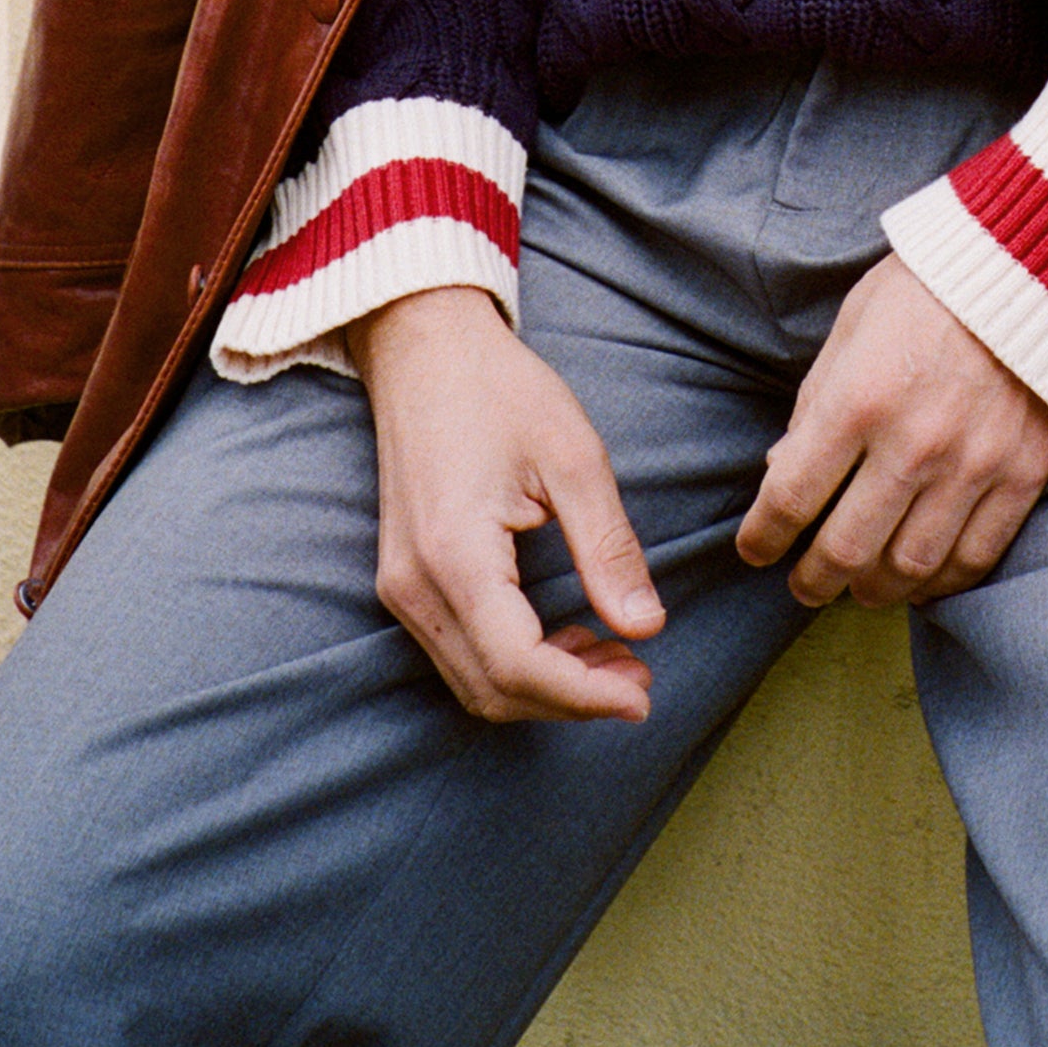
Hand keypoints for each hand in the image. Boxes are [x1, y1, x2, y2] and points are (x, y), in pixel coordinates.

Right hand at [350, 285, 665, 721]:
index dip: (585, 695)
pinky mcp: (404, 580)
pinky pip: (458, 651)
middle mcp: (414, 586)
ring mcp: (401, 587)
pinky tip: (569, 637)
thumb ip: (608, 548)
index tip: (645, 694)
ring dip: (545, 687)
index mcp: (454, 555)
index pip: (518, 666)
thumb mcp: (573, 456)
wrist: (424, 347)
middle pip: (493, 689)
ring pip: (472, 681)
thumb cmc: (500, 389)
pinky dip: (514, 664)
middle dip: (571, 699)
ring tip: (616, 659)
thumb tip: (647, 628)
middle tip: (641, 678)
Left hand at [736, 253, 1047, 611]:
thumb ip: (815, 404)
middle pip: (845, 549)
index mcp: (858, 399)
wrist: (1030, 263)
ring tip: (860, 587)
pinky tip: (920, 580)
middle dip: (812, 581)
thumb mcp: (852, 327)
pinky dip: (940, 584)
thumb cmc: (927, 288)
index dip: (762, 538)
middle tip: (804, 586)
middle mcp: (912, 444)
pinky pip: (974, 559)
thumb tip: (781, 472)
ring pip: (908, 568)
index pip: (790, 498)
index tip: (755, 550)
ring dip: (873, 591)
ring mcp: (972, 466)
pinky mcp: (1021, 476)